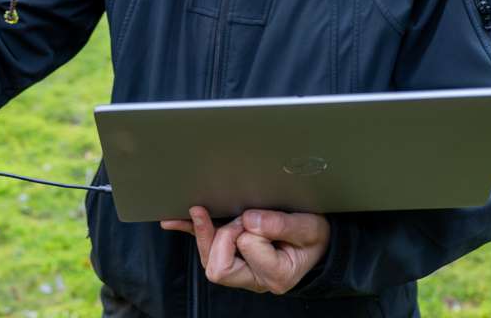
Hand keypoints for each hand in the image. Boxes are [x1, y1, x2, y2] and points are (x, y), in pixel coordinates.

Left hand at [160, 206, 329, 294]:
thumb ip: (283, 225)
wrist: (318, 242)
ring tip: (201, 211)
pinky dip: (190, 233)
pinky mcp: (231, 259)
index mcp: (277, 275)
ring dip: (205, 234)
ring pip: (208, 261)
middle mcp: (255, 280)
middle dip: (223, 235)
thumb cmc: (315, 236)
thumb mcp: (309, 228)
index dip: (248, 227)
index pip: (247, 248)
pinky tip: (172, 221)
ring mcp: (241, 272)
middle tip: (241, 218)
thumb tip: (250, 220)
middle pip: (218, 266)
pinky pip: (205, 249)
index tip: (259, 216)